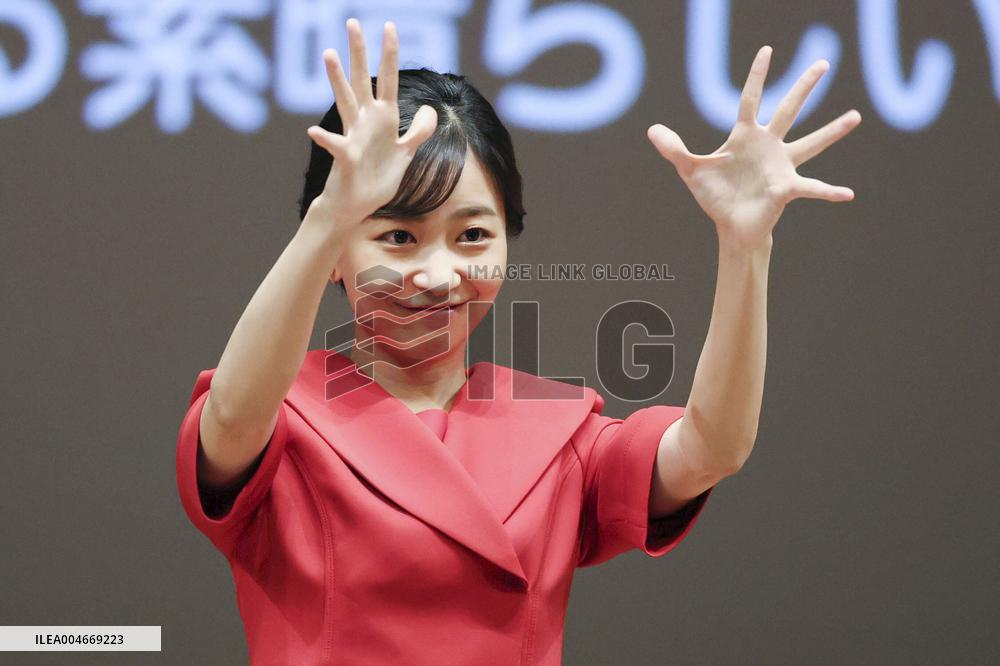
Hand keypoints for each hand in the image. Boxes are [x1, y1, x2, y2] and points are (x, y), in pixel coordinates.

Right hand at [306, 18, 437, 225]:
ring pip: (345, 102)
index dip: (389, 55)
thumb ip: (418, 132)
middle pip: (362, 80)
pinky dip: (325, 139)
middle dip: (359, 53)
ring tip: (329, 54)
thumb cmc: (377, 179)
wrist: (356, 205)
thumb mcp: (405, 153)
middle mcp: (365, 122)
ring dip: (337, 80)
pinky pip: (335, 147)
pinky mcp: (346, 159)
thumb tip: (431, 110)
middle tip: (352, 22)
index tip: (390, 26)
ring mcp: (353, 137)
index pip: (387, 80)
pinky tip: (313, 131)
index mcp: (382, 119)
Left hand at [647, 46, 860, 250]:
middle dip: (804, 86)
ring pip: (811, 143)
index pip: (750, 99)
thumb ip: (674, 149)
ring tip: (855, 116)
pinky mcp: (787, 188)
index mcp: (745, 136)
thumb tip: (652, 130)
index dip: (757, 75)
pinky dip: (829, 192)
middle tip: (823, 62)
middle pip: (788, 110)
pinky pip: (812, 188)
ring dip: (832, 131)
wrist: (730, 224)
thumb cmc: (715, 195)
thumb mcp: (690, 170)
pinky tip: (848, 194)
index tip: (767, 50)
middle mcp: (768, 145)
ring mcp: (780, 165)